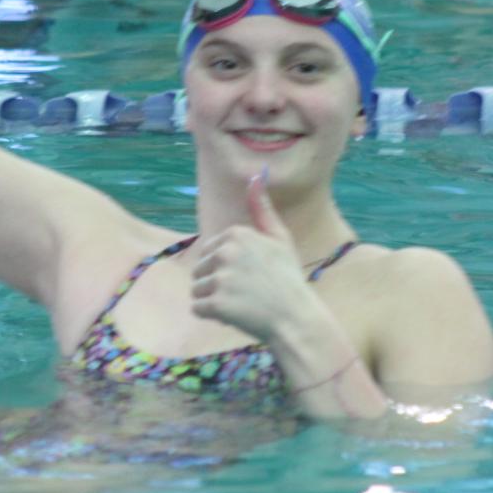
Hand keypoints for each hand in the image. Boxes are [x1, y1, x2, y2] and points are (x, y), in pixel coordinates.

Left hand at [190, 172, 316, 341]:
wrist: (296, 317)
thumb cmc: (288, 278)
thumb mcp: (279, 238)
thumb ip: (262, 208)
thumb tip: (255, 175)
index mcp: (237, 234)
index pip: (209, 252)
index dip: (226, 267)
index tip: (250, 275)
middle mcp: (226, 252)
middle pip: (200, 270)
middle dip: (216, 283)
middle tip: (246, 291)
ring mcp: (220, 279)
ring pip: (197, 290)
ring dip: (213, 300)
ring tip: (240, 303)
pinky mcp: (216, 304)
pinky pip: (197, 309)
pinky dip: (212, 315)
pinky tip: (235, 315)